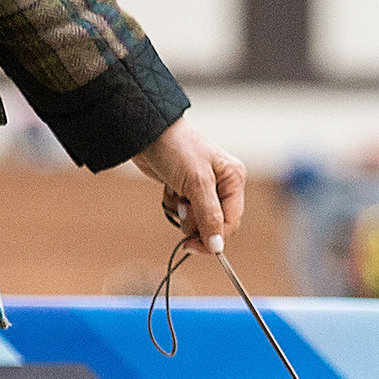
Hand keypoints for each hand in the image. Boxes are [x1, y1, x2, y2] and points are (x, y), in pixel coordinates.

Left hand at [134, 116, 244, 252]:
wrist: (145, 132)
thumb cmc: (176, 148)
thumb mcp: (196, 183)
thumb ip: (209, 217)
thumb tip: (217, 247)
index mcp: (234, 179)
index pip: (231, 222)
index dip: (213, 238)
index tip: (192, 246)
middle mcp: (223, 184)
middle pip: (215, 224)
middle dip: (196, 222)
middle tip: (182, 208)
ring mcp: (205, 188)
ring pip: (199, 221)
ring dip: (184, 214)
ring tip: (176, 195)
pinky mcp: (187, 189)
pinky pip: (185, 212)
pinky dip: (175, 206)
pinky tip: (170, 190)